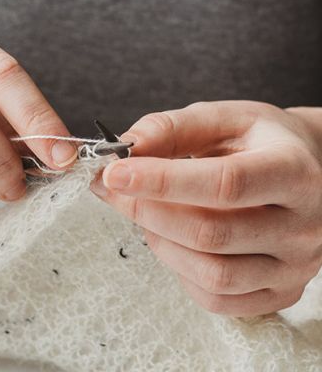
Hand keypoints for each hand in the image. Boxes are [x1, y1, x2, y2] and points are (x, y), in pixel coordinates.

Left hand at [91, 101, 321, 316]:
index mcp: (293, 171)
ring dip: (161, 242)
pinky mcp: (280, 293)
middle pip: (212, 234)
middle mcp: (305, 225)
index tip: (114, 173)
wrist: (304, 171)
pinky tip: (175, 241)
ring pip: (213, 275)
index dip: (162, 181)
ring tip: (149, 214)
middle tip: (115, 191)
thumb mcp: (220, 118)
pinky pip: (217, 299)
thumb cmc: (257, 143)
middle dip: (148, 211)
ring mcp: (296, 266)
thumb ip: (170, 129)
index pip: (226, 184)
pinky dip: (180, 272)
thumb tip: (125, 150)